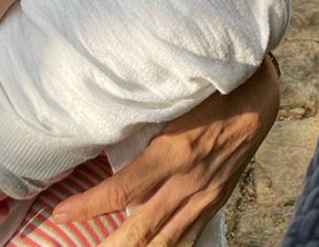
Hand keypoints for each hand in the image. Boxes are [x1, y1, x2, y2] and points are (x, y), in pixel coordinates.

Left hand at [51, 58, 279, 245]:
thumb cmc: (216, 86)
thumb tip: (105, 121)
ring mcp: (204, 198)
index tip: (58, 214)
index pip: (122, 192)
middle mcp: (188, 183)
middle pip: (139, 232)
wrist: (260, 97)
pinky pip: (187, 240)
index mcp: (175, 153)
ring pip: (163, 243)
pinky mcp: (215, 203)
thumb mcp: (177, 96)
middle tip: (73, 244)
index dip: (87, 207)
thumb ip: (145, 114)